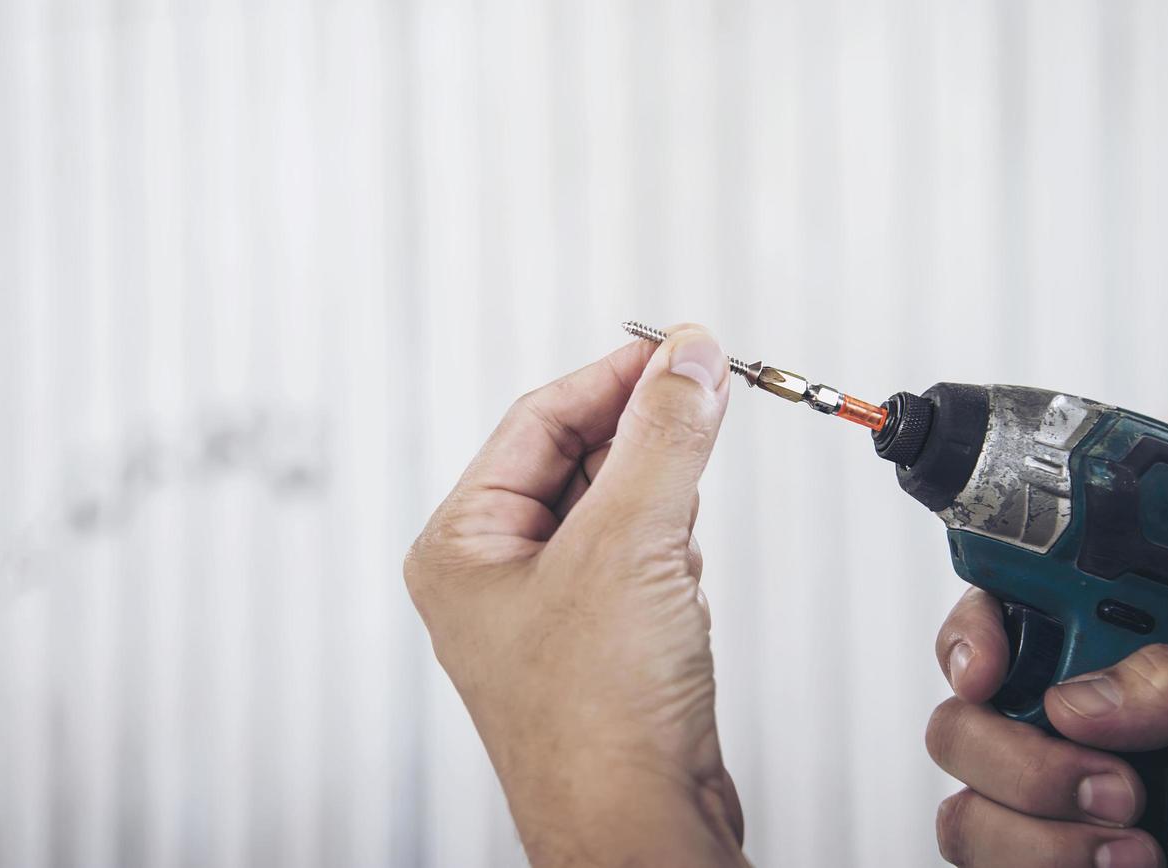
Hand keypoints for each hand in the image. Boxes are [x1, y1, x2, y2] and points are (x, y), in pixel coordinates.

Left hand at [404, 326, 747, 867]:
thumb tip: (688, 359)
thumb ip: (662, 438)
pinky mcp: (602, 643)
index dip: (612, 376)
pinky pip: (641, 561)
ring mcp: (549, 612)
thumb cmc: (597, 723)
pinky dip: (673, 558)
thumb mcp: (629, 544)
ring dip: (663, 507)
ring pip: (616, 510)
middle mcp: (495, 576)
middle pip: (577, 460)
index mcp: (461, 546)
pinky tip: (683, 591)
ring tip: (682, 536)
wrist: (639, 832)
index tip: (679, 348)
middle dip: (644, 442)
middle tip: (706, 400)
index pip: (537, 422)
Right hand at [927, 587, 1167, 867]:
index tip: (989, 676)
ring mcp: (1027, 797)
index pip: (988, 614)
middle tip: (1118, 788)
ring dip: (1045, 839)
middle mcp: (1042, 721)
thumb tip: (1073, 700)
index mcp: (1090, 657)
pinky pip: (984, 864)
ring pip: (965, 809)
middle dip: (1026, 765)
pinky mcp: (1025, 857)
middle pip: (957, 722)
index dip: (969, 638)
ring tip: (1137, 846)